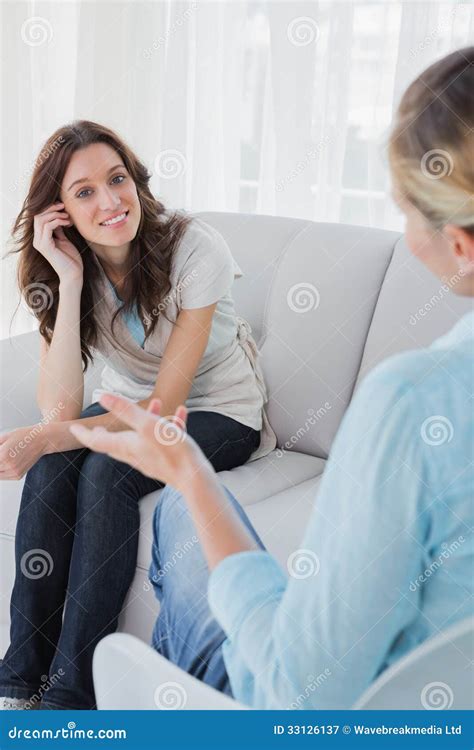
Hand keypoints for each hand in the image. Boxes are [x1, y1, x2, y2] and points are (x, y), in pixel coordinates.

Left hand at [0, 424, 47, 479]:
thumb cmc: (25, 436)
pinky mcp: (17, 476)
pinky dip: (0, 471)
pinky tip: (3, 463)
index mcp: (3, 456)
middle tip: (0, 455)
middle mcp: (9, 467)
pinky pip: (2, 477)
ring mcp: (14, 473)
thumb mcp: (3, 437)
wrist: (42, 440)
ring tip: (2, 458)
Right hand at [33, 202, 82, 287]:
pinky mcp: (45, 246)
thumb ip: (58, 230)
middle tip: (64, 206)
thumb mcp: (63, 240)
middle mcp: (37, 240)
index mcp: (41, 238)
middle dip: (51, 208)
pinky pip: (48, 226)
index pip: (38, 217)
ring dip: (55, 214)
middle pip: (37, 216)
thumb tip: (57, 217)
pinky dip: (58, 221)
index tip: (63, 206)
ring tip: (67, 216)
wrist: (73, 274)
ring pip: (41, 219)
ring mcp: (40, 243)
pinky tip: (67, 222)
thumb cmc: (70, 258)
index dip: (49, 209)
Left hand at [69, 394, 213, 492]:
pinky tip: (181, 413)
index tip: (74, 429)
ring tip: (156, 404)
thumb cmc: (170, 450)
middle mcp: (135, 454)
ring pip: (142, 438)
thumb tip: (102, 396)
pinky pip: (164, 440)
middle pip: (115, 444)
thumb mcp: (147, 424)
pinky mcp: (167, 460)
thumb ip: (125, 410)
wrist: (194, 477)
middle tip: (98, 429)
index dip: (84, 434)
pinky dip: (169, 426)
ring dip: (145, 421)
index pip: (96, 441)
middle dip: (106, 435)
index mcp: (126, 446)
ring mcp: (151, 458)